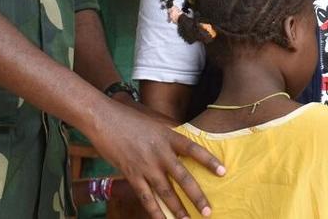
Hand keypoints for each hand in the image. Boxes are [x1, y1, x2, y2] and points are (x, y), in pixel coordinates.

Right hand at [84, 101, 225, 218]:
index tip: (223, 171)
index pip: (194, 150)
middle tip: (208, 211)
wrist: (104, 119)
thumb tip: (183, 144)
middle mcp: (160, 153)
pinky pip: (145, 197)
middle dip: (196, 196)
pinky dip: (154, 211)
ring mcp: (146, 165)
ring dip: (178, 208)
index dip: (209, 160)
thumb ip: (169, 135)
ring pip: (166, 191)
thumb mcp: (155, 123)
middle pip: (183, 177)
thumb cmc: (130, 118)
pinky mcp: (131, 174)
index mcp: (169, 137)